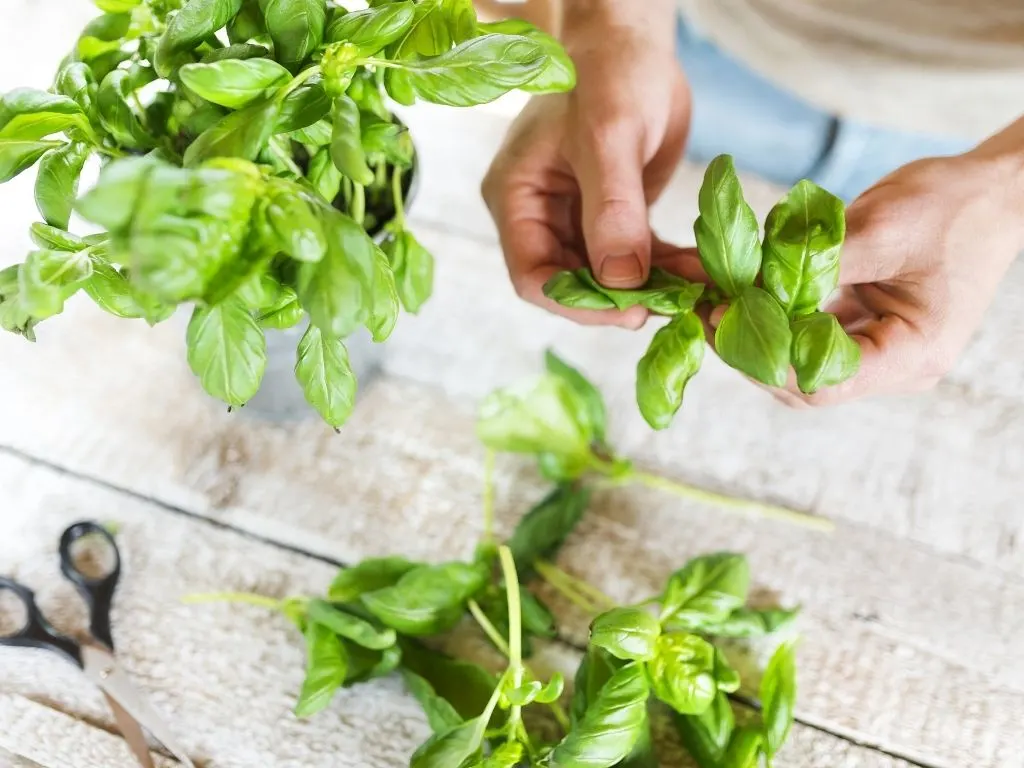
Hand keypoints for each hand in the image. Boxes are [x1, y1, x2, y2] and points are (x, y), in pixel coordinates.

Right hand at [482, 6, 689, 328]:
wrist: (632, 43)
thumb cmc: (606, 71)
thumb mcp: (608, 134)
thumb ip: (612, 208)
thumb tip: (622, 281)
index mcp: (516, 199)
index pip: (534, 277)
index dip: (579, 303)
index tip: (632, 309)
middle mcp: (541, 217)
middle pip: (574, 285)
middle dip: (624, 300)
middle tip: (678, 304)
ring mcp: (577, 219)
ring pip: (610, 278)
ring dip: (655, 288)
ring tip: (701, 291)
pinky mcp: (613, 218)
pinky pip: (637, 258)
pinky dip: (669, 268)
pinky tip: (702, 272)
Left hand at [715, 151, 1023, 406]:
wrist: (991, 190)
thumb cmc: (953, 205)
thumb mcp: (884, 226)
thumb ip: (817, 261)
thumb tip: (748, 283)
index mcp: (911, 355)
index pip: (824, 383)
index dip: (767, 358)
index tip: (724, 318)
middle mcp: (892, 365)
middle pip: (802, 382)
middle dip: (749, 349)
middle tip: (705, 310)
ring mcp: (874, 349)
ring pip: (796, 362)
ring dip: (754, 333)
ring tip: (712, 299)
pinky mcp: (858, 327)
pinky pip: (805, 334)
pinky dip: (771, 315)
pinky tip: (739, 291)